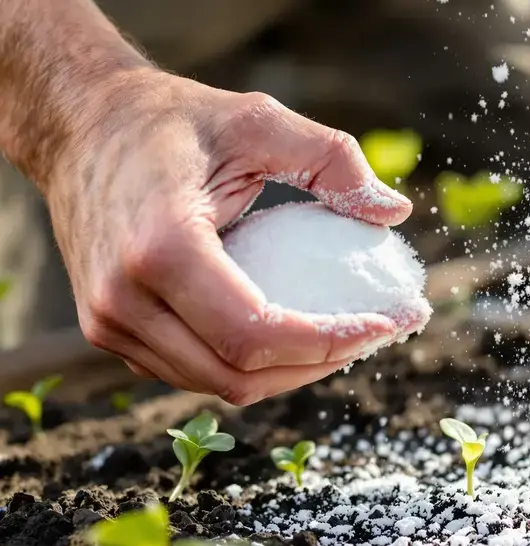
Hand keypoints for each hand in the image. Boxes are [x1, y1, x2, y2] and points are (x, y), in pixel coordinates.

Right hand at [43, 72, 413, 405]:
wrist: (78, 126)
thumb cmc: (171, 120)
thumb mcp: (258, 120)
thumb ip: (333, 159)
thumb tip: (394, 212)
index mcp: (160, 248)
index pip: (255, 335)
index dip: (329, 342)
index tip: (386, 325)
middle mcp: (124, 299)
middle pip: (239, 376)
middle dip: (318, 364)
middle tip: (376, 334)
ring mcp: (109, 323)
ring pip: (216, 384)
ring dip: (288, 372)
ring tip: (344, 336)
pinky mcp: (109, 331)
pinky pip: (191, 370)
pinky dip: (248, 365)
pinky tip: (295, 334)